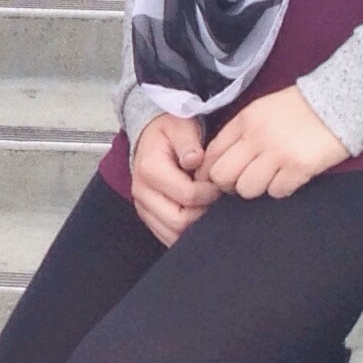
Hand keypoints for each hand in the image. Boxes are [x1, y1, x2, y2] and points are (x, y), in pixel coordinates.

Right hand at [128, 112, 218, 249]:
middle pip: (179, 222)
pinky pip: (167, 236)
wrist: (150, 136)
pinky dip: (186, 233)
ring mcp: (142, 207)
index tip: (220, 184)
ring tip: (206, 206)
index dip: (211, 194)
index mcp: (150, 169)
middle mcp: (142, 192)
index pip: (188, 196)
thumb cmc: (169, 131)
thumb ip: (188, 142)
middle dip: (204, 213)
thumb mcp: (180, 126)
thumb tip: (194, 160)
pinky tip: (197, 216)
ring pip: (173, 234)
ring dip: (196, 226)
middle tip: (216, 199)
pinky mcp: (147, 216)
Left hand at [199, 86, 347, 201]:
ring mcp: (277, 153)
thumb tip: (220, 161)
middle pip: (223, 176)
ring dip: (257, 188)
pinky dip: (280, 189)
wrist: (341, 101)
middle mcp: (256, 137)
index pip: (212, 153)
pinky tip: (289, 177)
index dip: (209, 171)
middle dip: (229, 185)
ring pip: (247, 189)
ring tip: (269, 179)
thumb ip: (240, 132)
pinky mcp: (298, 167)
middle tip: (243, 183)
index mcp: (244, 120)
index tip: (217, 179)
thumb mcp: (262, 110)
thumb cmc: (300, 108)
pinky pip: (276, 192)